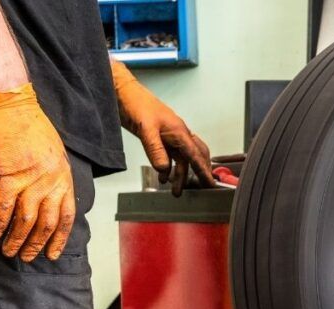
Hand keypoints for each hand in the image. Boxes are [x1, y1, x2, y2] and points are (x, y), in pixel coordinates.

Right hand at [0, 83, 75, 261]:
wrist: (8, 104)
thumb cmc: (28, 124)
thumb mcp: (52, 151)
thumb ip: (52, 175)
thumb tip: (46, 196)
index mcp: (64, 175)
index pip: (67, 215)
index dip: (59, 238)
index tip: (52, 253)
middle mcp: (51, 181)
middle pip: (47, 223)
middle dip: (37, 244)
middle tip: (27, 257)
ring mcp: (30, 180)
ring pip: (27, 221)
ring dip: (17, 240)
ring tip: (8, 251)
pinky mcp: (7, 178)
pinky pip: (4, 209)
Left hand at [111, 59, 213, 195]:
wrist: (122, 92)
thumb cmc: (136, 103)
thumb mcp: (146, 128)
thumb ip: (155, 150)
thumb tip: (164, 168)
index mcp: (179, 131)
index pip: (195, 155)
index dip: (203, 170)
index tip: (210, 183)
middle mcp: (177, 133)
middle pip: (195, 156)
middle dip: (199, 172)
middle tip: (202, 187)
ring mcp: (169, 135)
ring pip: (181, 158)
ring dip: (180, 174)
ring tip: (176, 190)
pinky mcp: (159, 137)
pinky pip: (169, 155)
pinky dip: (168, 168)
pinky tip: (163, 177)